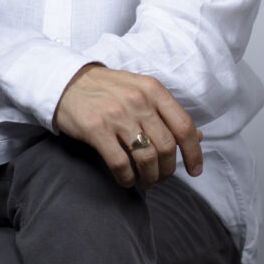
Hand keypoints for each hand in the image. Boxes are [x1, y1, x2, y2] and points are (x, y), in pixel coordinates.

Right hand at [54, 64, 202, 188]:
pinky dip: (127, 178)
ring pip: (146, 158)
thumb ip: (168, 113)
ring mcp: (116, 114)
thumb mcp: (142, 92)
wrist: (66, 82)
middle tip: (161, 177)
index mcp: (154, 90)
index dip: (194, 152)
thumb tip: (198, 137)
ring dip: (149, 177)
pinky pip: (120, 164)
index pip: (184, 126)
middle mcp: (138, 100)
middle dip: (168, 169)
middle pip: (166, 146)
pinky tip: (126, 180)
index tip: (194, 170)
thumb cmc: (108, 90)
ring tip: (146, 181)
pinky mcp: (95, 129)